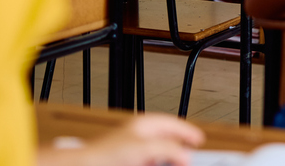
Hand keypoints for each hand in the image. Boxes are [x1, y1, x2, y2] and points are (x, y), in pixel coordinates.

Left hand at [37, 115, 203, 165]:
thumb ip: (168, 148)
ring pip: (159, 152)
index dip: (188, 131)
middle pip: (168, 139)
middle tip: (190, 157)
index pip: (173, 123)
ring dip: (168, 159)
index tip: (199, 140)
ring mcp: (134, 147)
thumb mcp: (145, 148)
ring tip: (177, 164)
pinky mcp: (129, 160)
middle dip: (179, 148)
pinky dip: (157, 164)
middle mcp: (140, 133)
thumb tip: (185, 154)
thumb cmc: (106, 152)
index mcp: (145, 123)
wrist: (86, 164)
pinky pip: (150, 160)